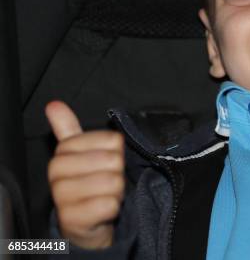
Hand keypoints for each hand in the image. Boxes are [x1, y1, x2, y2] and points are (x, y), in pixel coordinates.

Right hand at [46, 101, 124, 248]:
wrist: (83, 222)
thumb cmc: (87, 182)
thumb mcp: (80, 153)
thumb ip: (68, 129)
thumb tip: (54, 104)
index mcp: (63, 153)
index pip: (110, 140)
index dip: (117, 151)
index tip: (106, 161)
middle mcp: (57, 173)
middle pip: (112, 160)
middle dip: (117, 172)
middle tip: (106, 180)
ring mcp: (62, 197)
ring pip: (111, 182)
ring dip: (116, 191)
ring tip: (104, 195)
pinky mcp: (72, 219)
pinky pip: (108, 204)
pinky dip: (113, 207)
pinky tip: (103, 209)